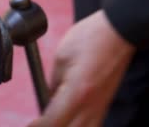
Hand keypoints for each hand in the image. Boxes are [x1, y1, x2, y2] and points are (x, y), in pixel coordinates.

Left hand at [29, 10, 135, 126]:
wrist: (119, 31)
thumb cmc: (90, 38)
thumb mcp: (61, 58)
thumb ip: (53, 84)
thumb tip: (47, 100)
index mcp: (76, 92)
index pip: (52, 122)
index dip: (37, 126)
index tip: (30, 123)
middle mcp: (91, 106)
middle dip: (50, 126)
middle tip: (38, 121)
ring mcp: (101, 107)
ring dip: (65, 125)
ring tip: (53, 118)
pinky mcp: (105, 104)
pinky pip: (90, 124)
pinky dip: (77, 124)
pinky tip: (69, 117)